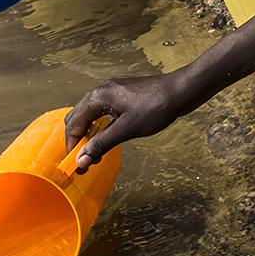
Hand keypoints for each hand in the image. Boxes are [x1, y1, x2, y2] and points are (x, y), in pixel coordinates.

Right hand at [64, 73, 186, 172]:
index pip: (74, 124)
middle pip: (78, 118)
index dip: (72, 146)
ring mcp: (113, 92)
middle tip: (85, 161)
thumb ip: (102, 143)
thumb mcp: (127, 129)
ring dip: (90, 135)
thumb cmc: (156, 107)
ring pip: (91, 116)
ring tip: (97, 154)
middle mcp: (102, 91)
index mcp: (98, 97)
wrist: (182, 90)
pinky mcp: (124, 96)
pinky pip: (103, 112)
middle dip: (78, 140)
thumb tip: (81, 159)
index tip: (77, 165)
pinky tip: (108, 138)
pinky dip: (101, 127)